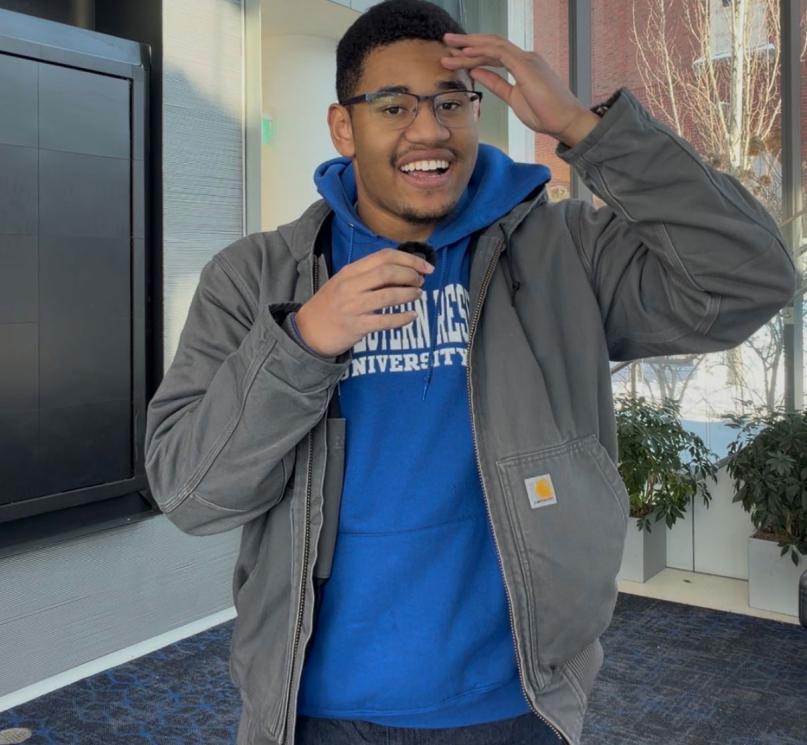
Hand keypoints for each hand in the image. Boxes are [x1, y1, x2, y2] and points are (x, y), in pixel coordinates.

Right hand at [295, 249, 434, 357]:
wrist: (308, 331)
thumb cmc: (330, 305)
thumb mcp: (344, 282)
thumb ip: (367, 275)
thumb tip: (402, 271)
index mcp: (350, 271)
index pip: (384, 256)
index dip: (409, 259)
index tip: (425, 266)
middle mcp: (351, 286)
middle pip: (387, 272)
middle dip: (411, 275)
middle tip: (421, 281)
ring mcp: (353, 306)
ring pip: (388, 295)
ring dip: (408, 294)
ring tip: (418, 294)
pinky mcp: (357, 327)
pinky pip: (385, 321)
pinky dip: (402, 318)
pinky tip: (412, 316)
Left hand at [441, 32, 599, 145]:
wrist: (566, 121)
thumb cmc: (545, 113)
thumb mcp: (513, 98)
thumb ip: (496, 84)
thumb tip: (476, 73)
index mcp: (522, 65)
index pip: (493, 54)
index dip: (473, 53)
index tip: (454, 55)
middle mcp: (524, 57)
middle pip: (490, 44)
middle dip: (467, 42)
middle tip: (447, 41)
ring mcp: (526, 59)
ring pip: (492, 45)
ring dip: (469, 45)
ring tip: (450, 46)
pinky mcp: (525, 65)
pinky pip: (499, 53)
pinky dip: (481, 51)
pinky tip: (466, 53)